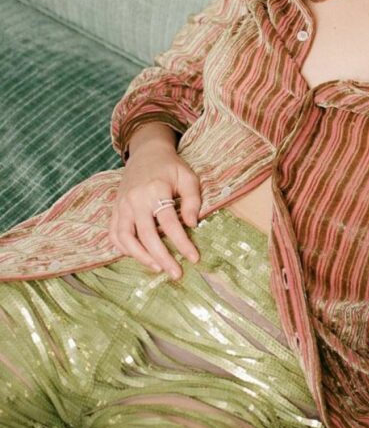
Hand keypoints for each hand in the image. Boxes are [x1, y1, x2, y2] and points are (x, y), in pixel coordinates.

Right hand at [109, 140, 202, 278]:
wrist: (146, 153)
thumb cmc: (171, 167)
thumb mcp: (188, 177)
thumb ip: (192, 200)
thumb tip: (193, 225)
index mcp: (156, 190)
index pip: (169, 223)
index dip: (182, 243)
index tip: (194, 258)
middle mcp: (135, 200)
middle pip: (147, 235)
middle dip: (162, 257)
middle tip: (176, 273)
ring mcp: (122, 205)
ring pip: (125, 238)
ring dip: (141, 257)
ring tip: (158, 268)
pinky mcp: (115, 209)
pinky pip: (114, 234)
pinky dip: (124, 249)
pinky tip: (140, 256)